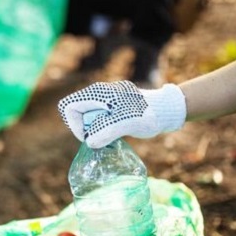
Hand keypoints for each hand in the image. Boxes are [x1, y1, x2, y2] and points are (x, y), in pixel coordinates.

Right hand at [57, 81, 186, 147]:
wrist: (165, 111)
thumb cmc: (147, 115)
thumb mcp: (126, 124)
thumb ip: (105, 131)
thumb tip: (89, 142)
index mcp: (97, 93)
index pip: (69, 107)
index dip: (74, 124)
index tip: (89, 136)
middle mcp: (98, 95)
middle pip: (77, 114)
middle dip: (86, 129)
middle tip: (102, 138)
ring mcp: (104, 101)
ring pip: (88, 119)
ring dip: (95, 131)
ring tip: (112, 136)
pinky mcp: (112, 108)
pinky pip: (98, 120)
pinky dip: (103, 130)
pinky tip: (117, 134)